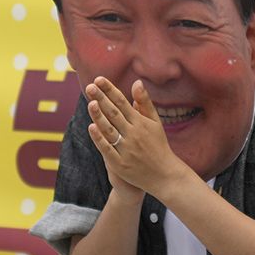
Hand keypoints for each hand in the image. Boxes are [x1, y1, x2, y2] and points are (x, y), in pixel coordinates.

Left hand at [86, 77, 190, 200]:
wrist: (165, 175)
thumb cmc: (158, 145)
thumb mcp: (155, 122)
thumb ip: (144, 103)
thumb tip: (137, 82)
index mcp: (141, 122)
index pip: (122, 102)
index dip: (110, 90)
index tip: (98, 79)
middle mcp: (134, 134)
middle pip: (114, 114)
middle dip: (101, 99)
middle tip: (89, 86)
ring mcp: (127, 149)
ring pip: (110, 130)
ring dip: (99, 116)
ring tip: (90, 102)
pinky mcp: (121, 164)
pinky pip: (108, 149)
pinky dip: (100, 139)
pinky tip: (92, 127)